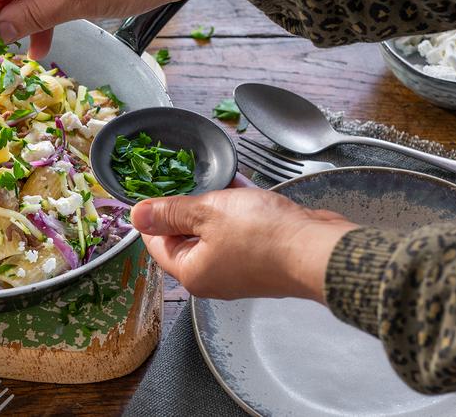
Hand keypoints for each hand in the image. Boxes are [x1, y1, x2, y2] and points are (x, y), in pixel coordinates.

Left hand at [131, 186, 358, 301]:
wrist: (319, 249)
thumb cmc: (262, 234)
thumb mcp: (207, 213)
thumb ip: (171, 212)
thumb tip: (136, 216)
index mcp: (193, 273)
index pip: (157, 246)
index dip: (152, 218)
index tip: (152, 193)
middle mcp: (214, 277)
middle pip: (186, 239)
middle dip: (186, 208)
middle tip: (184, 180)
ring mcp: (241, 268)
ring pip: (216, 231)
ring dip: (215, 205)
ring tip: (212, 179)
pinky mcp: (264, 257)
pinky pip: (242, 229)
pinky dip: (239, 208)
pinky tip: (240, 183)